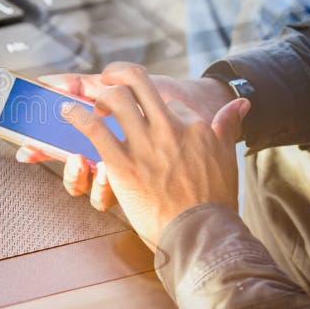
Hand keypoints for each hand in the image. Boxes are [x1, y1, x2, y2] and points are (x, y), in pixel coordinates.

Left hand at [59, 62, 248, 249]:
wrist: (202, 233)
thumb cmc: (215, 201)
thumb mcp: (227, 157)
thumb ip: (228, 126)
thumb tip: (241, 102)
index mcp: (194, 126)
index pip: (167, 100)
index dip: (152, 104)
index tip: (143, 111)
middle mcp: (169, 128)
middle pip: (139, 83)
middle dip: (119, 75)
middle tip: (108, 82)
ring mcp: (145, 144)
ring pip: (116, 99)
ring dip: (98, 96)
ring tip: (89, 103)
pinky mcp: (123, 164)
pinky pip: (95, 130)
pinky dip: (77, 116)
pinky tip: (68, 112)